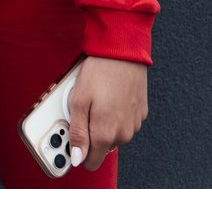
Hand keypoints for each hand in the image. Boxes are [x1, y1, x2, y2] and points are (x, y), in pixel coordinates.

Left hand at [68, 56, 148, 170]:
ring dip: (103, 123)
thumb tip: (76, 158)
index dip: (78, 152)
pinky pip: (124, 122)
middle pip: (101, 147)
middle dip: (89, 133)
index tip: (70, 139)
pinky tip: (109, 96)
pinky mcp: (141, 112)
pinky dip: (115, 114)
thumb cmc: (99, 72)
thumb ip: (77, 133)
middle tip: (81, 110)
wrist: (123, 50)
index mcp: (106, 134)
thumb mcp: (78, 101)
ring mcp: (134, 123)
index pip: (91, 162)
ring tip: (96, 99)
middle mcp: (123, 134)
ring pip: (113, 134)